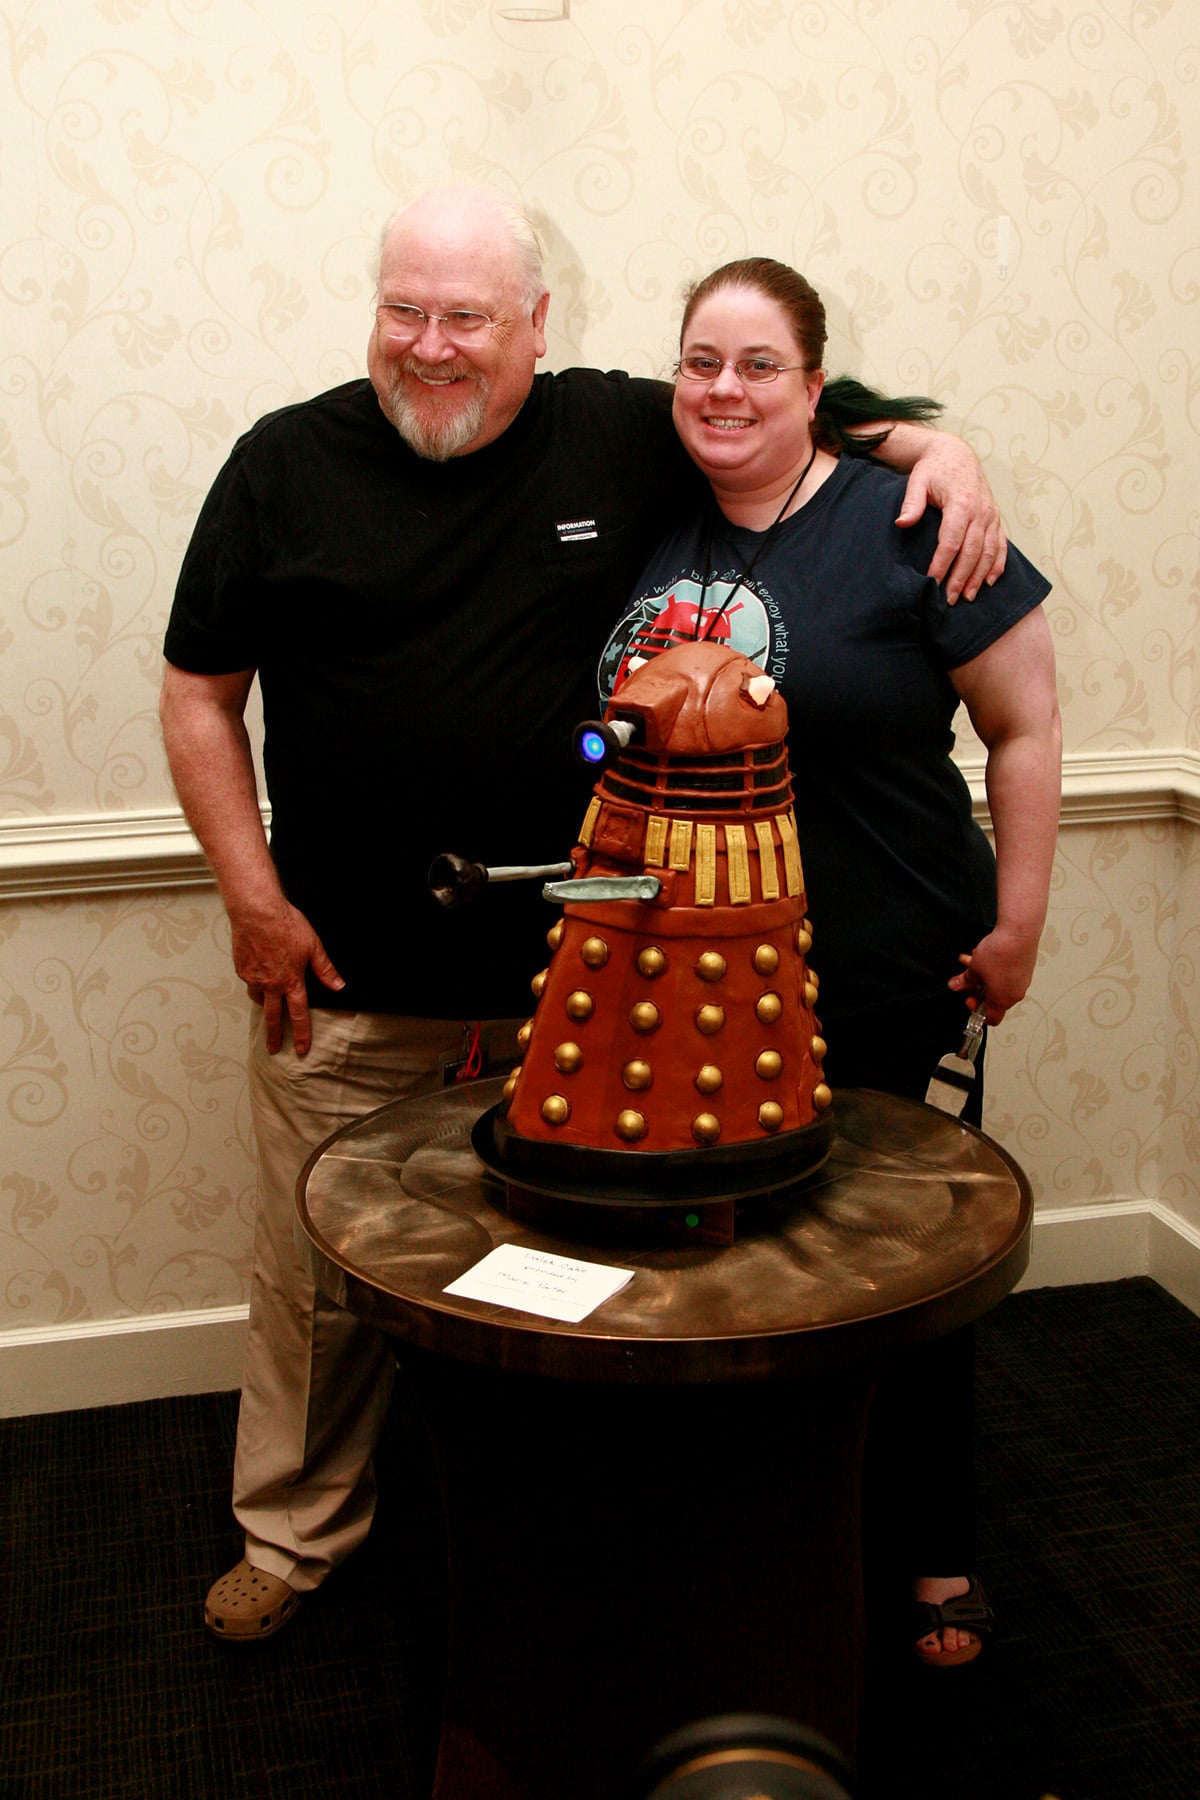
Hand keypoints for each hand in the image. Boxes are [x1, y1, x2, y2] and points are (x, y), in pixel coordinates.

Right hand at [231, 900, 343, 1055]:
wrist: (257, 911)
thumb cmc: (286, 924)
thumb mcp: (313, 945)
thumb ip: (325, 969)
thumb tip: (338, 985)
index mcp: (291, 981)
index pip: (298, 1014)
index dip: (301, 1034)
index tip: (301, 1049)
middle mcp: (271, 984)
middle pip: (273, 1017)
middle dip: (274, 1036)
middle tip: (273, 1049)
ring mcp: (253, 977)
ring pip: (258, 998)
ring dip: (264, 1003)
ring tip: (267, 1004)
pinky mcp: (241, 968)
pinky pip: (248, 982)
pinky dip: (254, 982)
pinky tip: (258, 974)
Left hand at [896, 434, 1007, 603]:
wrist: (955, 454)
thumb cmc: (933, 469)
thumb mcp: (917, 480)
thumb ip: (911, 502)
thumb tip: (902, 523)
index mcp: (961, 503)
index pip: (951, 541)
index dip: (942, 563)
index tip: (932, 581)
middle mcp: (980, 511)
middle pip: (972, 551)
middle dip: (961, 577)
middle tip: (950, 599)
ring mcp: (990, 515)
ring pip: (989, 551)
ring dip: (979, 576)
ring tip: (968, 597)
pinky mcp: (995, 518)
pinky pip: (1001, 544)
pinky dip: (998, 564)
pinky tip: (989, 581)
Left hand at [949, 933, 1036, 1025]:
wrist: (1019, 933)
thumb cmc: (1000, 953)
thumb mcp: (974, 969)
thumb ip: (965, 981)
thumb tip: (955, 985)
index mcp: (1002, 1000)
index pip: (992, 1019)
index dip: (977, 1011)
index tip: (969, 998)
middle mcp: (1015, 993)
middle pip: (993, 998)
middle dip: (977, 986)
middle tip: (968, 977)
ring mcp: (1022, 981)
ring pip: (998, 983)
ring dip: (984, 974)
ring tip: (973, 960)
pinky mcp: (1025, 968)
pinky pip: (1007, 974)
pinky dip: (995, 967)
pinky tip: (985, 953)